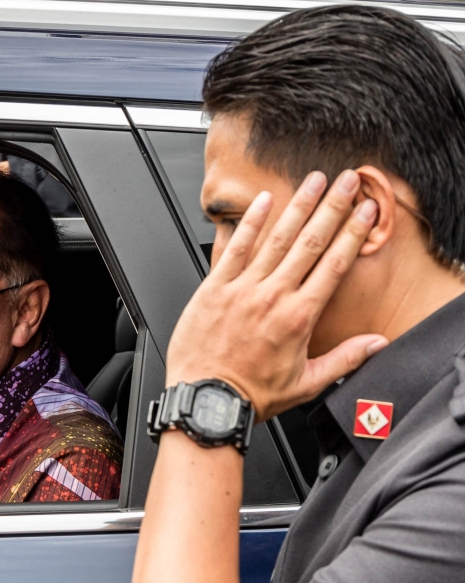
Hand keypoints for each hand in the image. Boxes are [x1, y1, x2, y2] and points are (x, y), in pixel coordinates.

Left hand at [166, 170, 388, 421]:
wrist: (207, 401)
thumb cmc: (250, 395)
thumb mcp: (307, 383)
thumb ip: (345, 359)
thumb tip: (376, 344)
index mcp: (299, 318)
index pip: (334, 265)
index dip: (353, 234)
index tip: (366, 211)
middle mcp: (273, 297)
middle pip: (310, 243)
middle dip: (332, 208)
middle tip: (347, 182)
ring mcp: (242, 290)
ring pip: (276, 240)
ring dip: (298, 206)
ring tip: (314, 182)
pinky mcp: (214, 289)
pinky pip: (235, 249)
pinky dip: (250, 223)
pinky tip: (263, 201)